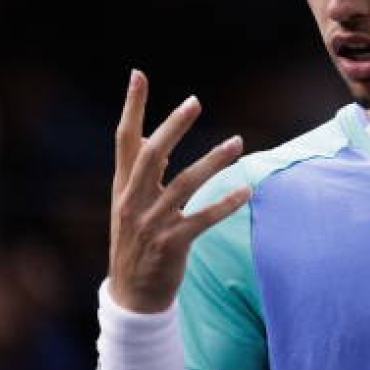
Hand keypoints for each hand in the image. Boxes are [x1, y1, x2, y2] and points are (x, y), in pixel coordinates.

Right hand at [108, 69, 248, 312]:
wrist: (132, 295)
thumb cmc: (138, 242)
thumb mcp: (130, 204)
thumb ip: (142, 172)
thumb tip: (156, 136)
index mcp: (123, 187)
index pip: (125, 139)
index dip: (131, 106)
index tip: (138, 74)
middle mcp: (133, 200)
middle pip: (152, 154)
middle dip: (173, 126)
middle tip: (194, 101)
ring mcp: (151, 223)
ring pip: (184, 184)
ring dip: (212, 161)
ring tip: (237, 142)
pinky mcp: (171, 244)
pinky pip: (202, 218)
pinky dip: (225, 203)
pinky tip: (247, 190)